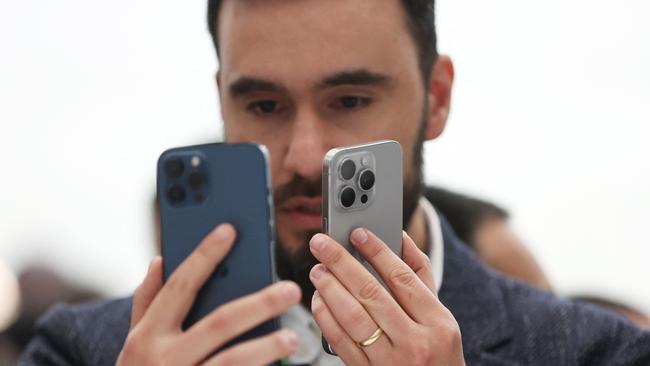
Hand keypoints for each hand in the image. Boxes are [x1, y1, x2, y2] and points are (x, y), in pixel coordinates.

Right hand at [117, 223, 300, 365]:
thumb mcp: (132, 342)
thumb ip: (146, 302)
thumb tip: (158, 260)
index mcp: (148, 335)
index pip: (180, 286)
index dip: (203, 256)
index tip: (229, 230)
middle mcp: (165, 358)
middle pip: (219, 323)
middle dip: (258, 304)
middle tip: (290, 289)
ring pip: (232, 361)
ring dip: (266, 348)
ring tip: (292, 337)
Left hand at [309, 229, 464, 364]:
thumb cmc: (436, 352)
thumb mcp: (440, 317)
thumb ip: (420, 276)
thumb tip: (400, 237)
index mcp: (438, 323)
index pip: (402, 277)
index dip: (377, 251)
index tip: (357, 233)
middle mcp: (415, 343)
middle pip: (371, 293)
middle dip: (341, 263)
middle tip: (322, 245)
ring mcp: (391, 362)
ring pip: (352, 317)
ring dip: (329, 289)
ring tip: (318, 270)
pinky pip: (341, 342)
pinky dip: (325, 318)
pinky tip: (318, 301)